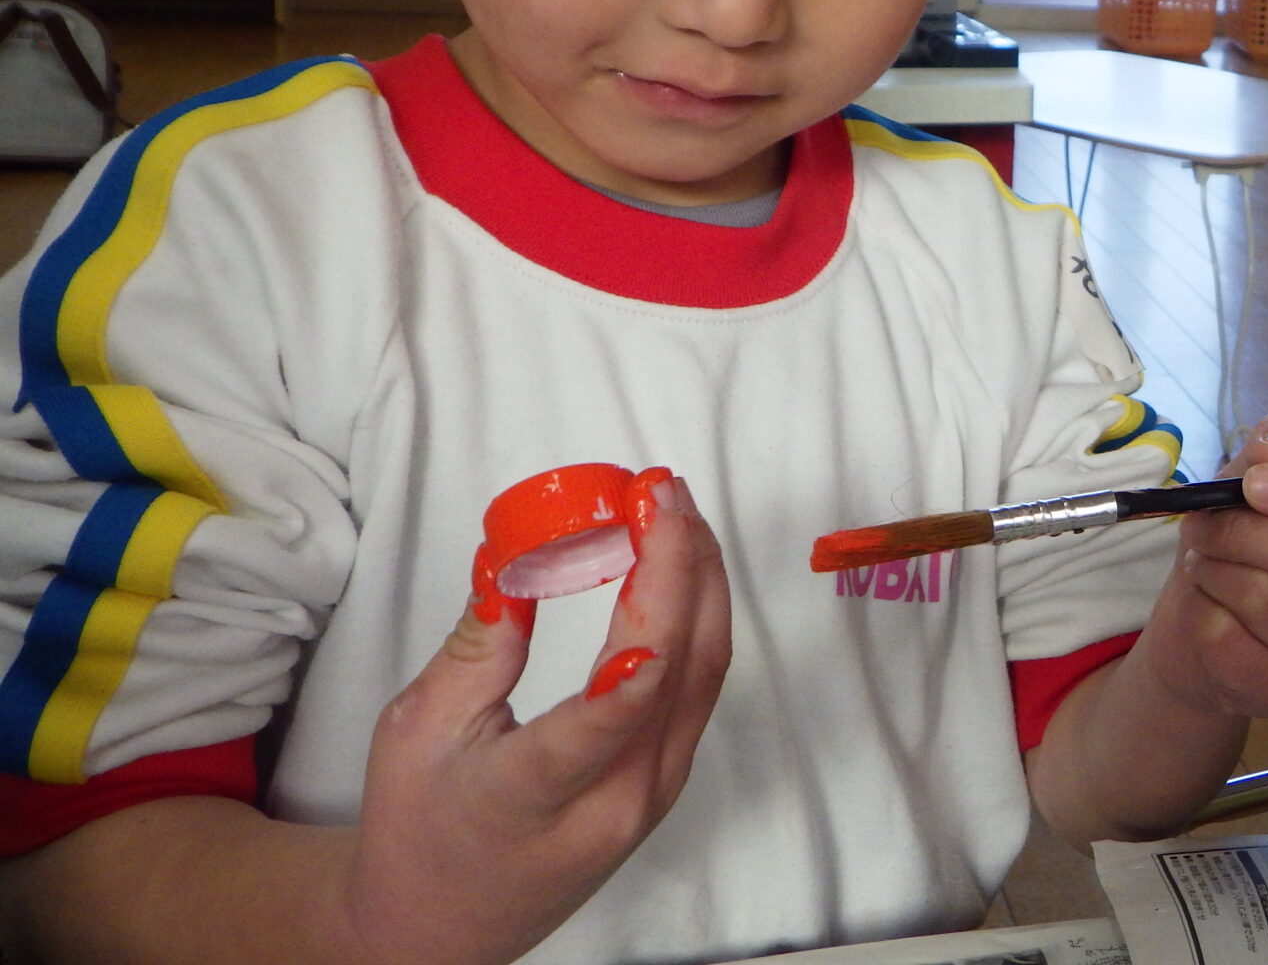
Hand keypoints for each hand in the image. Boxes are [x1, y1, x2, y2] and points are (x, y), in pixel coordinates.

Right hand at [339, 470, 731, 964]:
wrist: (439, 924)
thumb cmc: (419, 826)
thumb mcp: (417, 730)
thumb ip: (476, 646)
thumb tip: (513, 555)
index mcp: (533, 797)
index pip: (599, 727)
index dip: (637, 654)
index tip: (655, 574)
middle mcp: (613, 802)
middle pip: (677, 674)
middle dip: (682, 566)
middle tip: (662, 490)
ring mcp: (654, 794)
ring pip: (707, 674)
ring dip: (701, 581)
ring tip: (675, 509)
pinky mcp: (669, 783)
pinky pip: (702, 687)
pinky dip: (698, 617)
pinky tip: (681, 566)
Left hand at [1138, 414, 1267, 718]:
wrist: (1202, 632)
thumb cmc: (1241, 548)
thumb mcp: (1248, 486)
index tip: (1254, 486)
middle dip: (1244, 532)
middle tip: (1203, 526)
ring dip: (1217, 571)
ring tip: (1204, 565)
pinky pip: (1234, 645)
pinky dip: (1202, 617)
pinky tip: (1206, 610)